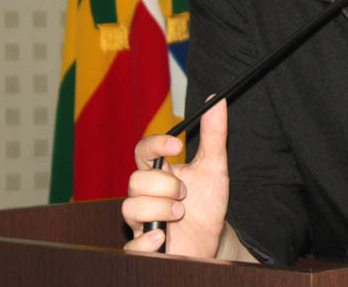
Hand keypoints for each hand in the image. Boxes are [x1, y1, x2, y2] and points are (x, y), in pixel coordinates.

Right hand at [122, 99, 229, 257]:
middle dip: (164, 185)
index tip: (177, 144)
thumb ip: (214, 134)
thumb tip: (216, 99)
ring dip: (160, 209)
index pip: (143, 151)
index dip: (155, 145)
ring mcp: (141, 221)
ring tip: (181, 213)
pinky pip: (131, 246)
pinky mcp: (144, 247)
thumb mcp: (214, 166)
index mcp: (159, 172)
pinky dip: (146, 241)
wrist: (214, 238)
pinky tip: (163, 237)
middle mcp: (145, 195)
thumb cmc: (208, 201)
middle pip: (135, 181)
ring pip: (131, 208)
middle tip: (185, 194)